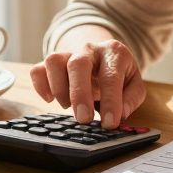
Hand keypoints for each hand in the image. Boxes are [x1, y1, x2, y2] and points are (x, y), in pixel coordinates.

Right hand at [28, 27, 145, 128]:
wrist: (102, 56)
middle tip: (84, 119)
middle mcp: (89, 49)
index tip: (110, 123)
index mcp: (114, 53)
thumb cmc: (119, 74)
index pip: (111, 76)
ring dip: (59, 89)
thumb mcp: (134, 84)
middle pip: (78, 64)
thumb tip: (121, 113)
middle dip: (79, 94)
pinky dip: (41, 86)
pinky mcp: (51, 63)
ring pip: (54, 62)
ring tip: (68, 107)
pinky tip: (50, 99)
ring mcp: (68, 53)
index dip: (110, 101)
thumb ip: (132, 98)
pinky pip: (38, 69)